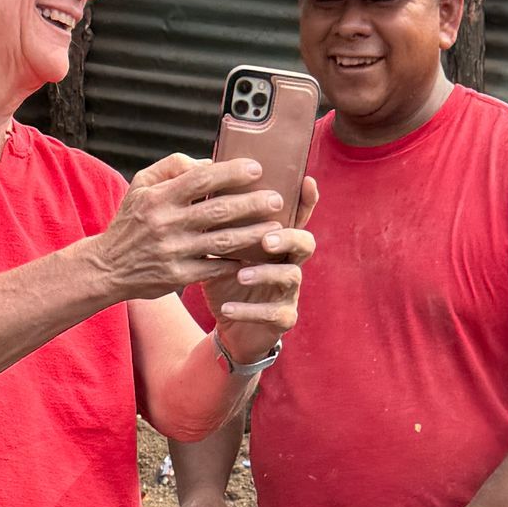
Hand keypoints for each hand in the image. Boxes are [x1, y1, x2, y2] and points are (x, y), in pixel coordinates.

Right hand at [94, 153, 287, 301]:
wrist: (107, 267)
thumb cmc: (131, 221)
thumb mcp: (141, 185)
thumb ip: (172, 167)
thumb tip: (207, 162)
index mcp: (159, 197)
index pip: (201, 179)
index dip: (231, 172)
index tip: (256, 169)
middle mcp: (166, 224)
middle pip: (217, 210)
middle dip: (251, 203)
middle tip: (276, 199)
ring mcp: (173, 252)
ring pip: (221, 241)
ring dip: (252, 234)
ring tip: (276, 227)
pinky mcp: (177, 277)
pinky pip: (214, 268)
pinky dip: (237, 263)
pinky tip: (257, 257)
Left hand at [213, 175, 317, 368]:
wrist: (230, 325)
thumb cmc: (227, 279)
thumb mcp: (221, 249)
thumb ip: (219, 224)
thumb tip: (201, 186)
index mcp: (277, 241)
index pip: (297, 216)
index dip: (306, 200)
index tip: (307, 182)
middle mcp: (290, 262)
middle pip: (305, 243)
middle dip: (289, 238)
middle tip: (267, 239)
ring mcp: (290, 292)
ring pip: (291, 277)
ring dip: (266, 274)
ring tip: (240, 275)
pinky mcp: (283, 319)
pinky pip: (274, 314)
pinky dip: (249, 311)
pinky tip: (226, 309)